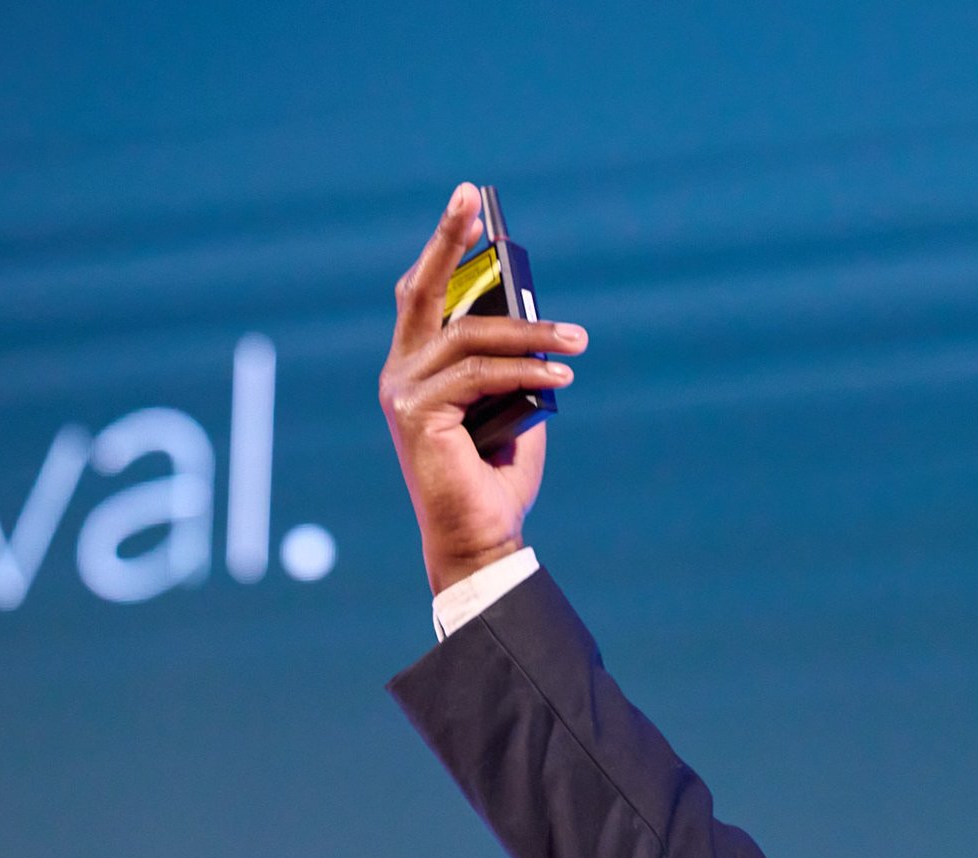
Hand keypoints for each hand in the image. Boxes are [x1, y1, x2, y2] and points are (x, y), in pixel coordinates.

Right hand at [379, 182, 590, 595]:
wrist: (483, 539)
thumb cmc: (497, 478)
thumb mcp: (512, 407)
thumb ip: (514, 365)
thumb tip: (539, 322)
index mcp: (417, 368)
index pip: (424, 296)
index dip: (444, 247)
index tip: (469, 204)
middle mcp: (399, 372)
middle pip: (421, 292)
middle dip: (447, 239)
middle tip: (473, 198)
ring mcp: (401, 391)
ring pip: (469, 336)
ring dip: (531, 332)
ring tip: (579, 337)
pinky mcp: (414, 413)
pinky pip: (479, 374)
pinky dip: (525, 369)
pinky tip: (563, 373)